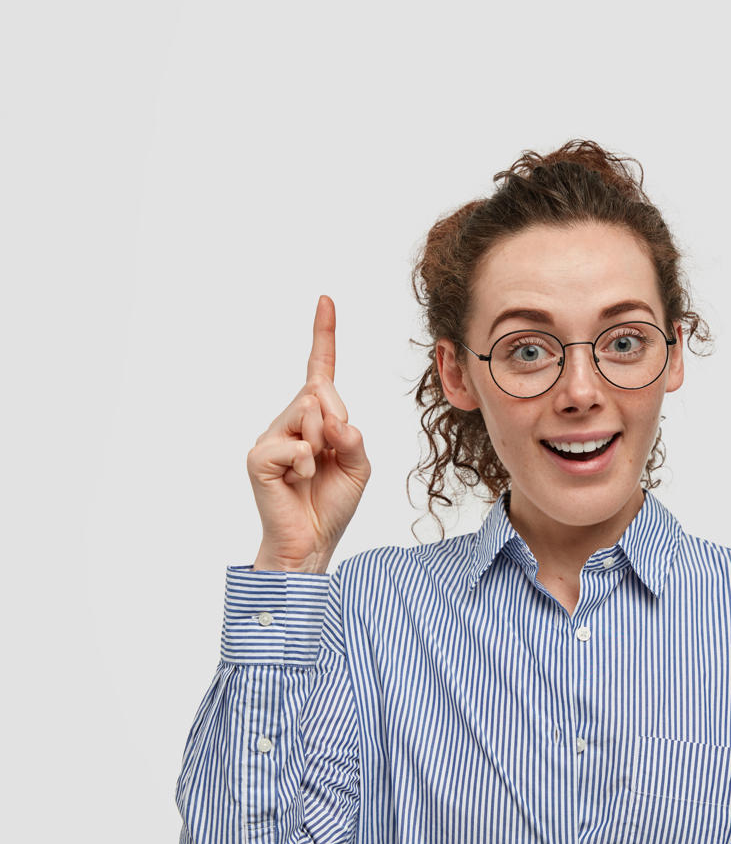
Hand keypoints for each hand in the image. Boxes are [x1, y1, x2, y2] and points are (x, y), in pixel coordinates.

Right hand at [246, 295, 370, 571]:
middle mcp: (288, 420)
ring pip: (309, 413)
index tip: (326, 300)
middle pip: (322, 393)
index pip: (320, 370)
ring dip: (322, 445)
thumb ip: (351, 436)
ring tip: (312, 474)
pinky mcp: (258, 456)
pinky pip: (294, 444)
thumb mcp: (358, 465)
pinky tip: (299, 482)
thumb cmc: (331, 503)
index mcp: (315, 418)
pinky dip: (306, 464)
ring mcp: (270, 436)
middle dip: (337, 424)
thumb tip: (332, 418)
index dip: (323, 335)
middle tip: (329, 459)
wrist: (311, 543)